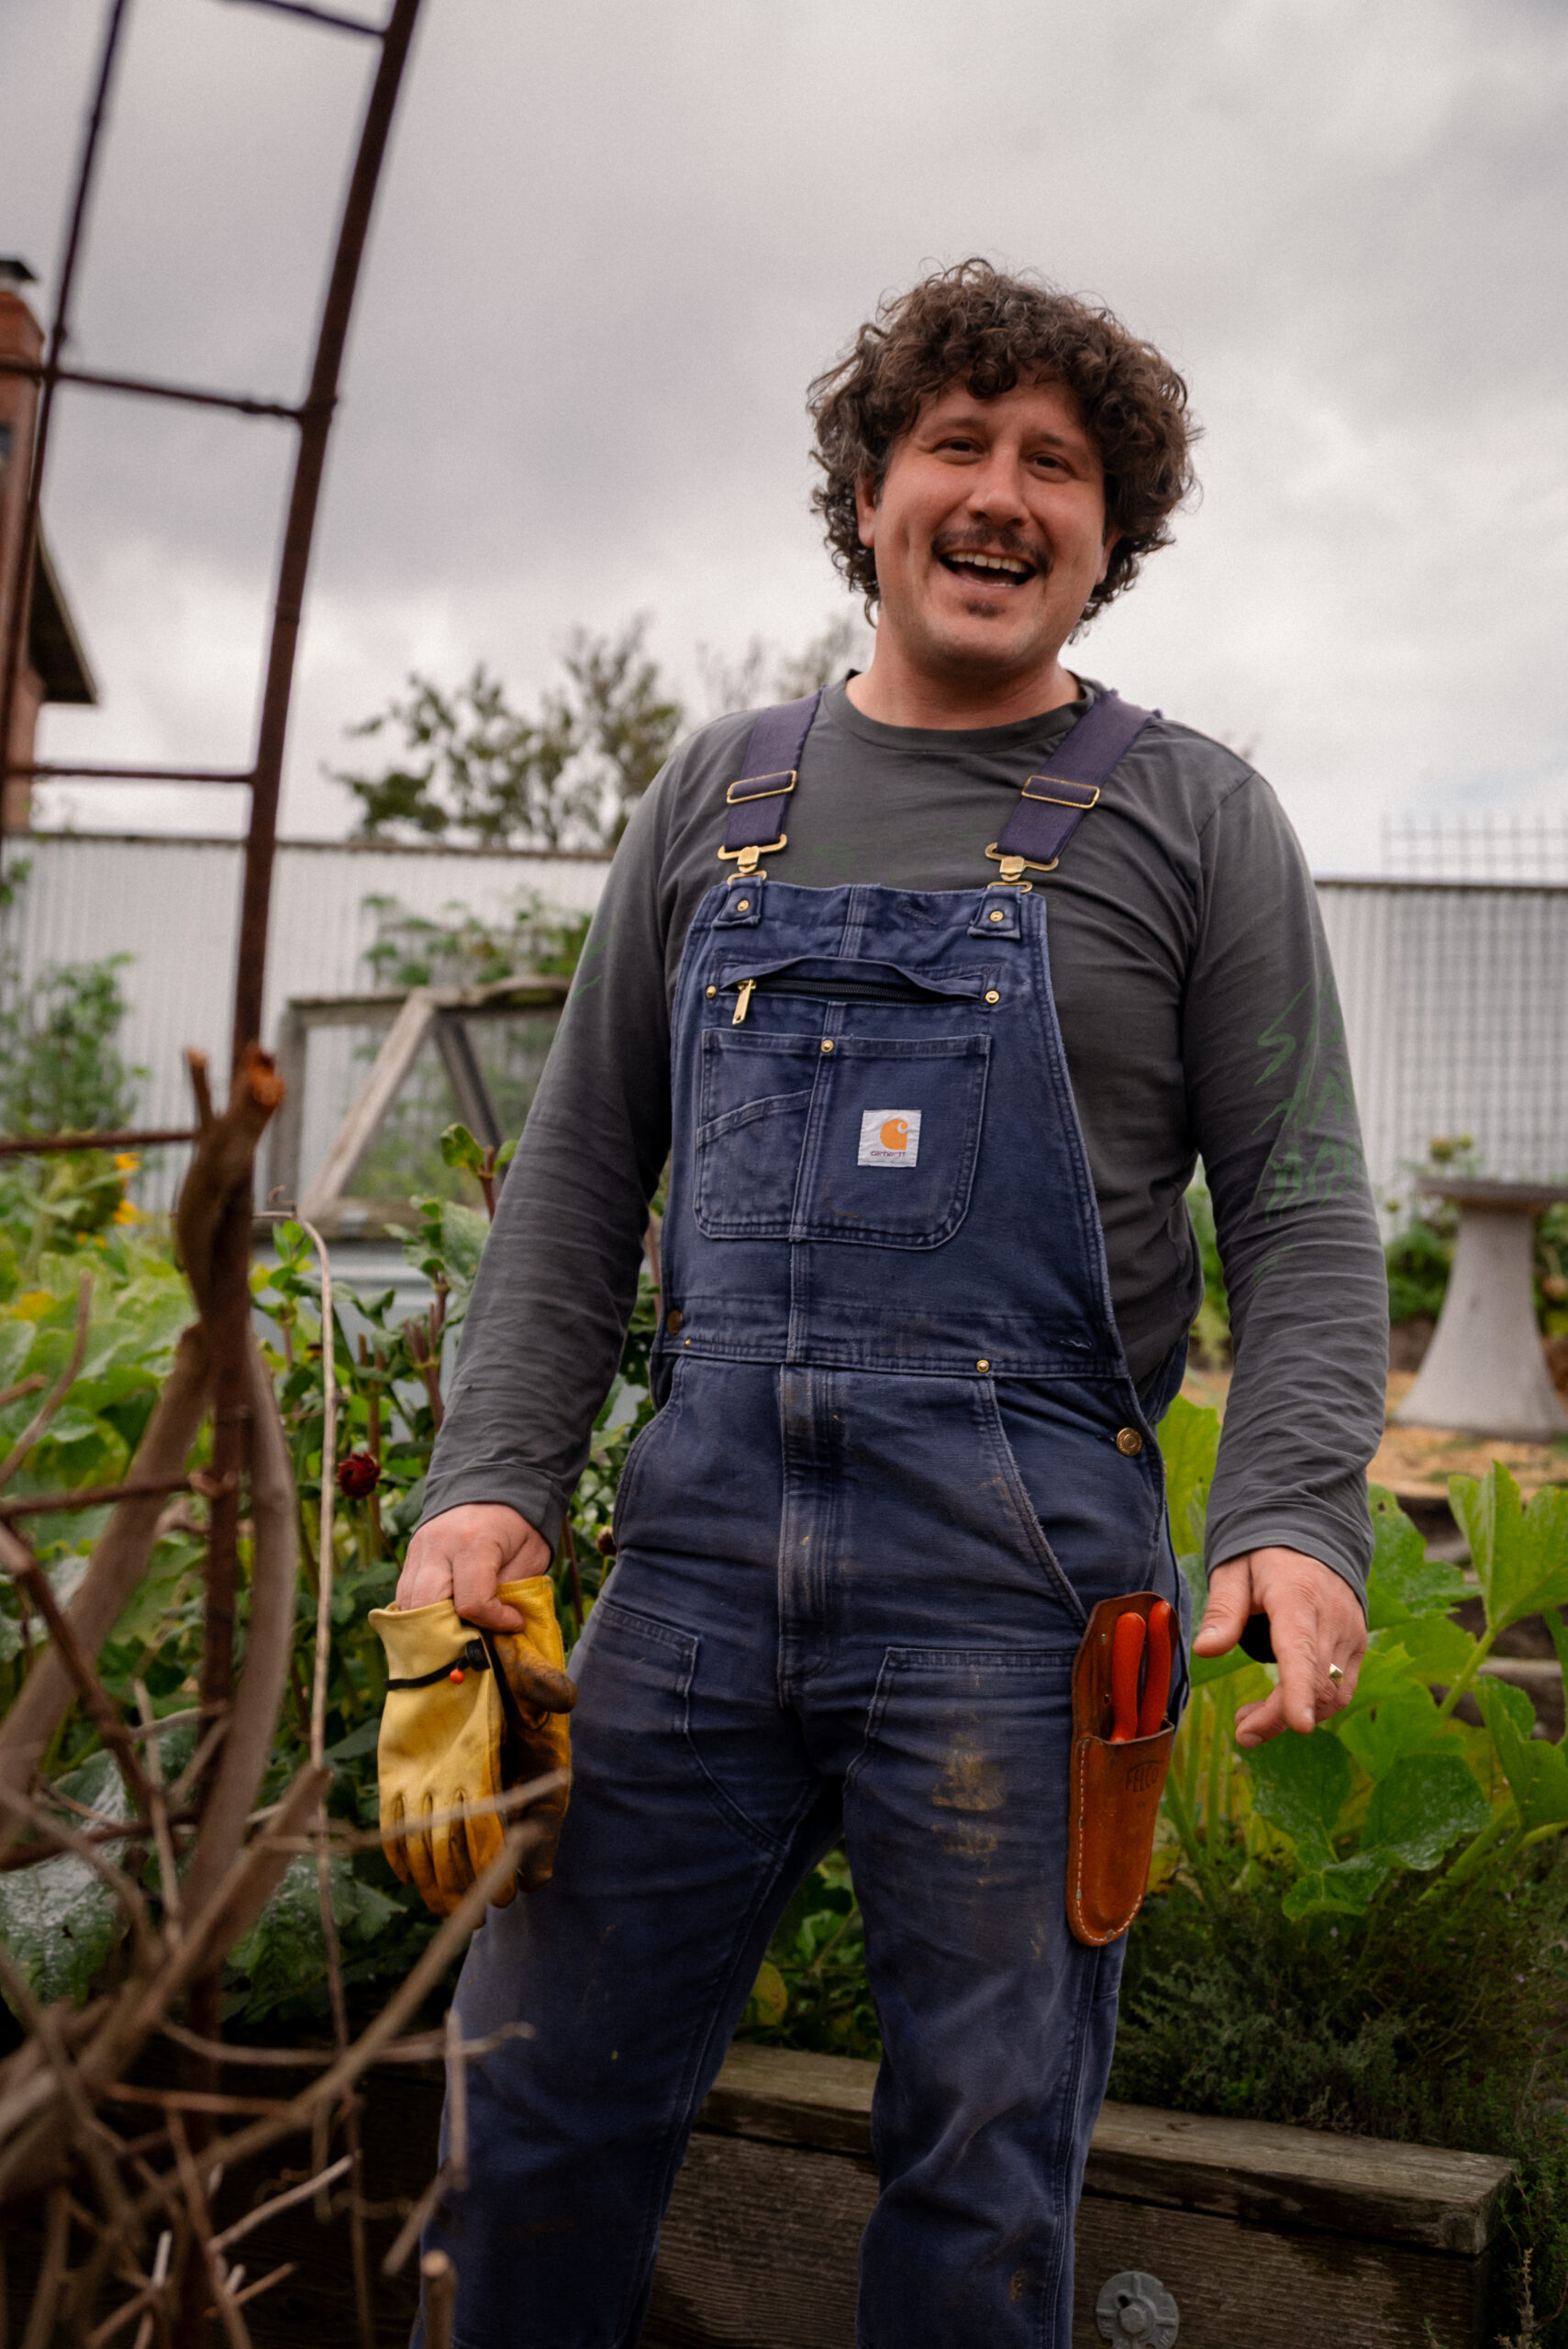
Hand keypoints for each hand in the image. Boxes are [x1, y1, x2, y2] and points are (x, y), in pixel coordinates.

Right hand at [395, 1503, 550, 1630]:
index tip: (513, 1621)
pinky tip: (444, 1620)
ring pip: (409, 1606)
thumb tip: (499, 1631)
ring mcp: (419, 1550)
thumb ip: (514, 1591)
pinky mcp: (411, 1555)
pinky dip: (421, 1615)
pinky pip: (405, 1597)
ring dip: (432, 1628)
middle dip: (451, 1634)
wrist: (492, 1483)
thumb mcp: (531, 1554)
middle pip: (427, 1608)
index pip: (472, 1602)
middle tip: (476, 1640)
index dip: (494, 1622)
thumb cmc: (518, 1523)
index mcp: (475, 1542)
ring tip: (460, 1633)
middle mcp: (438, 1546)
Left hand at [1192, 1545, 1366, 1746]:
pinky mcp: (1357, 1644)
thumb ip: (1223, 1610)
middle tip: (1241, 1731)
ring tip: (1251, 1722)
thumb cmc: (1264, 1556)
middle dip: (1278, 1717)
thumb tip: (1205, 1650)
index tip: (1299, 1725)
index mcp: (1297, 1595)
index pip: (1302, 1648)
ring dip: (1293, 1716)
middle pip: (1316, 1682)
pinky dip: (1313, 1706)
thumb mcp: (1233, 1571)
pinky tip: (1280, 1708)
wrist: (1312, 1534)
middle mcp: (1332, 1617)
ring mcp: (1350, 1633)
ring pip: (1333, 1694)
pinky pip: (1342, 1689)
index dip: (1300, 1689)